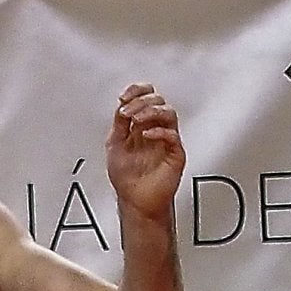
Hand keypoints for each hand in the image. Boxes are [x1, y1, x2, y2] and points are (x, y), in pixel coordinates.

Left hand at [106, 83, 185, 220]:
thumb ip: (119, 124)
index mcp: (140, 125)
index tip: (125, 96)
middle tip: (128, 112)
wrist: (134, 200)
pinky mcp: (175, 154)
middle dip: (141, 101)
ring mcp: (165, 141)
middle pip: (158, 101)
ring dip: (151, 112)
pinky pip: (172, 136)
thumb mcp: (115, 144)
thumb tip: (122, 105)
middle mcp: (154, 130)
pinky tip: (146, 135)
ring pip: (169, 113)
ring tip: (137, 121)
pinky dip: (159, 131)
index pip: (144, 98)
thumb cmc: (126, 177)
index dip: (137, 91)